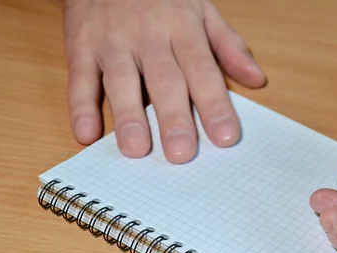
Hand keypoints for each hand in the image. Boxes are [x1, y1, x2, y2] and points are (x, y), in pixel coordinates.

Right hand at [63, 0, 265, 162]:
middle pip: (164, 80)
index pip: (202, 70)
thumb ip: (229, 47)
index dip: (214, 104)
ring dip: (128, 116)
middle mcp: (148, 36)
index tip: (225, 136)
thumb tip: (257, 80)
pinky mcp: (81, 46)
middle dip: (173, 117)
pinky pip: (79, 78)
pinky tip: (85, 134)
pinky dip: (80, 106)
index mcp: (183, 29)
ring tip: (136, 150)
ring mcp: (112, 41)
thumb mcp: (202, 11)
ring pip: (121, 81)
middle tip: (180, 153)